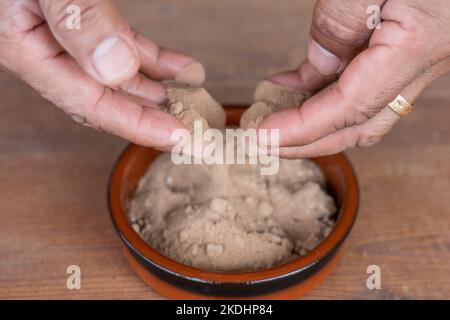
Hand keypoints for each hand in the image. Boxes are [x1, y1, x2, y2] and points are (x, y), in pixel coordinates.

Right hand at [0, 0, 204, 149]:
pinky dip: (152, 57)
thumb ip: (76, 17)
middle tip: (196, 129)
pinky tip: (181, 66)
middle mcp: (46, 49)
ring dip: (158, 88)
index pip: (89, 103)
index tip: (177, 137)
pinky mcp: (82, 18)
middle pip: (106, 97)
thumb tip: (117, 68)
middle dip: (153, 115)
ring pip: (116, 75)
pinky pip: (120, 45)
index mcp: (26, 47)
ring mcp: (65, 35)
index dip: (136, 125)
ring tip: (195, 97)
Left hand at [260, 0, 449, 157]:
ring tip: (273, 111)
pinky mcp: (408, 44)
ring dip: (316, 118)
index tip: (262, 135)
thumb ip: (340, 19)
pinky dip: (328, 89)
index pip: (350, 107)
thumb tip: (318, 65)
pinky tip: (296, 82)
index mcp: (419, 44)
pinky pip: (366, 79)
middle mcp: (424, 60)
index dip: (303, 128)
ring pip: (363, 107)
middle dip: (309, 140)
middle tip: (264, 139)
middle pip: (361, 124)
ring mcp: (417, 55)